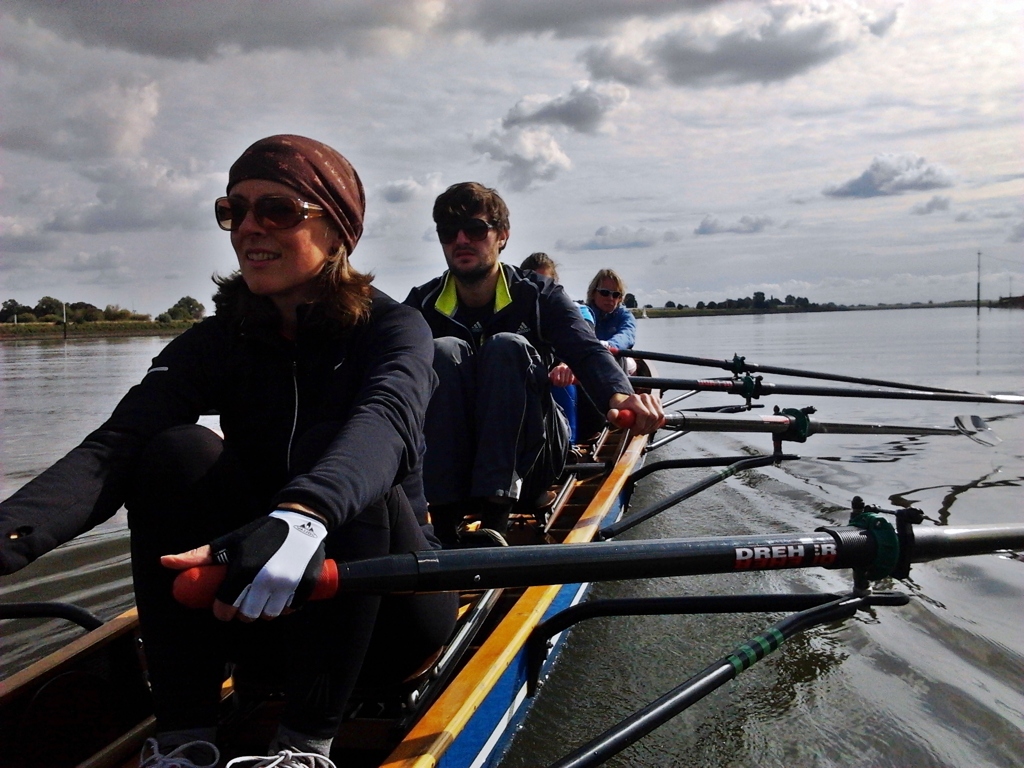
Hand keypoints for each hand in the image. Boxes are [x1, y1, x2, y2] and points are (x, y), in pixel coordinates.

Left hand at [167, 509, 326, 621]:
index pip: (226, 606)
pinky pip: (293, 608)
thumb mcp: (229, 541)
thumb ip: (197, 555)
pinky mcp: (307, 584)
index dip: (222, 612)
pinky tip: (282, 600)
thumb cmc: (260, 532)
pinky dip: (287, 608)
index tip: (224, 609)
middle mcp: (266, 579)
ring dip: (265, 612)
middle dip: (244, 612)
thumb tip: (164, 562)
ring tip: (263, 601)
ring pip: (271, 614)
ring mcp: (289, 583)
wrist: (300, 519)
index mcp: (244, 569)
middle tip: (244, 603)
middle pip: (249, 614)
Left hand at [549, 362, 576, 386]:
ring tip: (563, 384)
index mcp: (557, 369)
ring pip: (567, 382)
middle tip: (559, 385)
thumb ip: (550, 377)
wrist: (565, 366)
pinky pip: (571, 380)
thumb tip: (548, 379)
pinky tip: (567, 382)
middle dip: (560, 385)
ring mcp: (569, 370)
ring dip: (565, 385)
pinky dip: (569, 383)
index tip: (555, 384)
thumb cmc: (558, 371)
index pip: (557, 379)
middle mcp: (563, 368)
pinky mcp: (573, 372)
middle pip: (562, 381)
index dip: (556, 383)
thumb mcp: (552, 373)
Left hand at [607, 392, 664, 434]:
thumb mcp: (614, 414)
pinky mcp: (658, 401)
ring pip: (659, 417)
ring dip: (652, 427)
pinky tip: (649, 426)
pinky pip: (661, 416)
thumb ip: (612, 415)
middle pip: (652, 416)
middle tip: (639, 432)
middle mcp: (645, 397)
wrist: (626, 403)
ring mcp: (652, 398)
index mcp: (634, 398)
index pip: (644, 414)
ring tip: (643, 429)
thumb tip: (613, 413)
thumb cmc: (622, 409)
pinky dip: (656, 423)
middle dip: (646, 428)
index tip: (634, 431)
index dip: (641, 425)